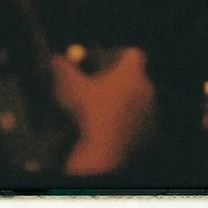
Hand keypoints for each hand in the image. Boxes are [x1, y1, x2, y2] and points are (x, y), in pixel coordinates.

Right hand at [53, 45, 153, 176]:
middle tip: (98, 87)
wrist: (104, 153)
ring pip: (138, 99)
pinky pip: (139, 120)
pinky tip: (109, 128)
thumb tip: (56, 60)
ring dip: (123, 101)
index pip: (132, 53)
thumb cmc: (89, 114)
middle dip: (118, 79)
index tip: (100, 63)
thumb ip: (64, 69)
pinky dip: (127, 121)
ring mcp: (151, 112)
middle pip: (135, 76)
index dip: (115, 55)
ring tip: (102, 110)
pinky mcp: (150, 132)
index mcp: (132, 72)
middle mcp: (146, 89)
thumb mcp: (71, 87)